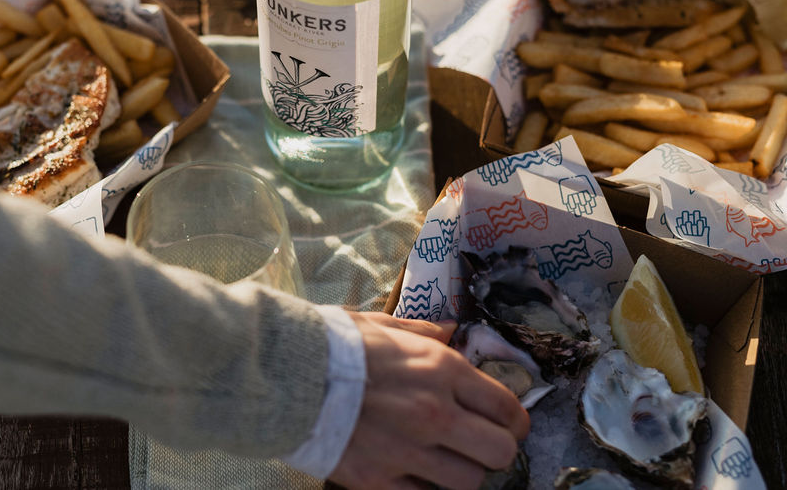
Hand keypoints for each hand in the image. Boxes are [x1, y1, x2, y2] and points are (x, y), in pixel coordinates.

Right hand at [329, 313, 528, 489]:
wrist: (285, 374)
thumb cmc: (332, 345)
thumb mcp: (381, 325)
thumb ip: (422, 332)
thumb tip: (450, 331)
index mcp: (441, 370)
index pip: (506, 407)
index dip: (516, 420)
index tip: (509, 424)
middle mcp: (435, 413)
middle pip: (499, 451)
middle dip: (497, 449)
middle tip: (482, 445)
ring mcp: (408, 452)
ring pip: (468, 482)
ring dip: (463, 473)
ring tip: (448, 462)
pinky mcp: (378, 481)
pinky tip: (416, 477)